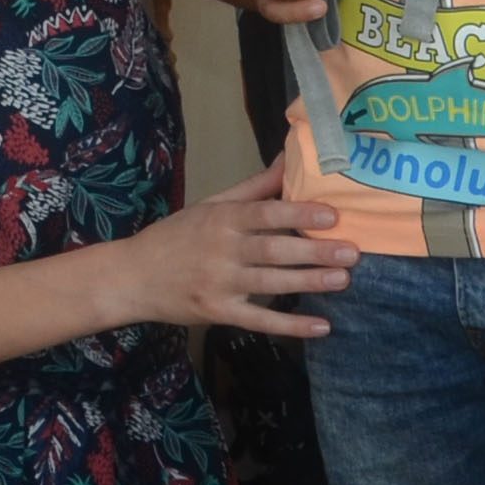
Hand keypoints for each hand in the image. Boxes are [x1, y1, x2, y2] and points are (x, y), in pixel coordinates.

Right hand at [120, 170, 358, 337]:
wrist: (133, 277)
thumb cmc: (175, 237)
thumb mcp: (210, 205)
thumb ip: (254, 188)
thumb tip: (288, 157)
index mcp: (221, 219)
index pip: (264, 214)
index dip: (297, 214)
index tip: (331, 215)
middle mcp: (222, 250)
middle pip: (273, 250)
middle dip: (314, 252)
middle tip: (351, 252)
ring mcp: (220, 284)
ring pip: (271, 283)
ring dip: (309, 283)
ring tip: (343, 280)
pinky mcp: (219, 313)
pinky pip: (260, 320)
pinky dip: (290, 326)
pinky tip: (321, 326)